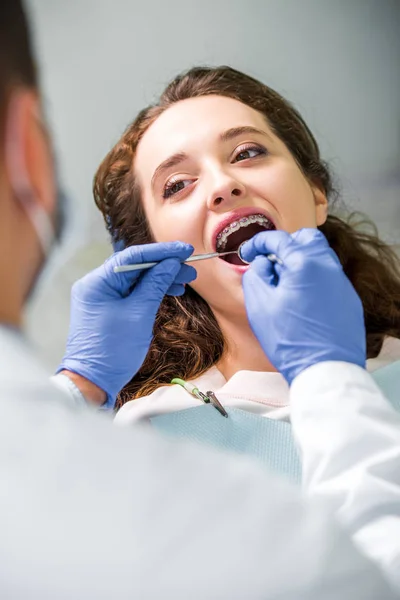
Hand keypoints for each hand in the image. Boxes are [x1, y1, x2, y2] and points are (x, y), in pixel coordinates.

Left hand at [58, 242, 195, 406]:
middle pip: (135, 267)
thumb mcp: (139, 314)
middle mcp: (96, 284)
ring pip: (136, 280)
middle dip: (164, 266)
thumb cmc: (113, 350)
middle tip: (190, 268)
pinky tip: (171, 291)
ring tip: (185, 281)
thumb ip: (155, 285)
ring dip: (160, 279)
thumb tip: (170, 263)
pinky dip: (151, 291)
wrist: (93, 381)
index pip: (132, 256)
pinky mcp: (108, 307)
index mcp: (97, 282)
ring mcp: (101, 296)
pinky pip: (132, 292)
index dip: (161, 252)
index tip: (185, 250)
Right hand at [241, 229, 365, 384]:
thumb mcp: (260, 305)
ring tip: (284, 284)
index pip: (278, 239)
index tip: (248, 253)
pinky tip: (301, 300)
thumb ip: (256, 274)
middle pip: (306, 239)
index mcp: (304, 263)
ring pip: (320, 257)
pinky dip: (313, 279)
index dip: (258, 243)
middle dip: (286, 245)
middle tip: (270, 263)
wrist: (325, 369)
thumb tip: (263, 263)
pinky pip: (329, 277)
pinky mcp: (349, 299)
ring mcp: (342, 282)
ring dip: (300, 262)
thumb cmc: (291, 340)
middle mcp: (328, 266)